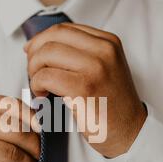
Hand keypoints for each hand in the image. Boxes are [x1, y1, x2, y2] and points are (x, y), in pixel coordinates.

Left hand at [25, 23, 146, 157]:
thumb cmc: (112, 105)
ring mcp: (96, 68)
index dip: (41, 39)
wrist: (131, 133)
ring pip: (46, 54)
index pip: (64, 29)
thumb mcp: (104, 68)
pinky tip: (42, 97)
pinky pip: (46, 77)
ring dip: (34, 71)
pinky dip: (37, 86)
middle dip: (34, 54)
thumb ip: (80, 54)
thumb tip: (39, 46)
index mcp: (108, 42)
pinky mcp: (84, 88)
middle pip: (53, 37)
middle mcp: (104, 50)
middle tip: (33, 73)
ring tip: (39, 87)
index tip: (31, 54)